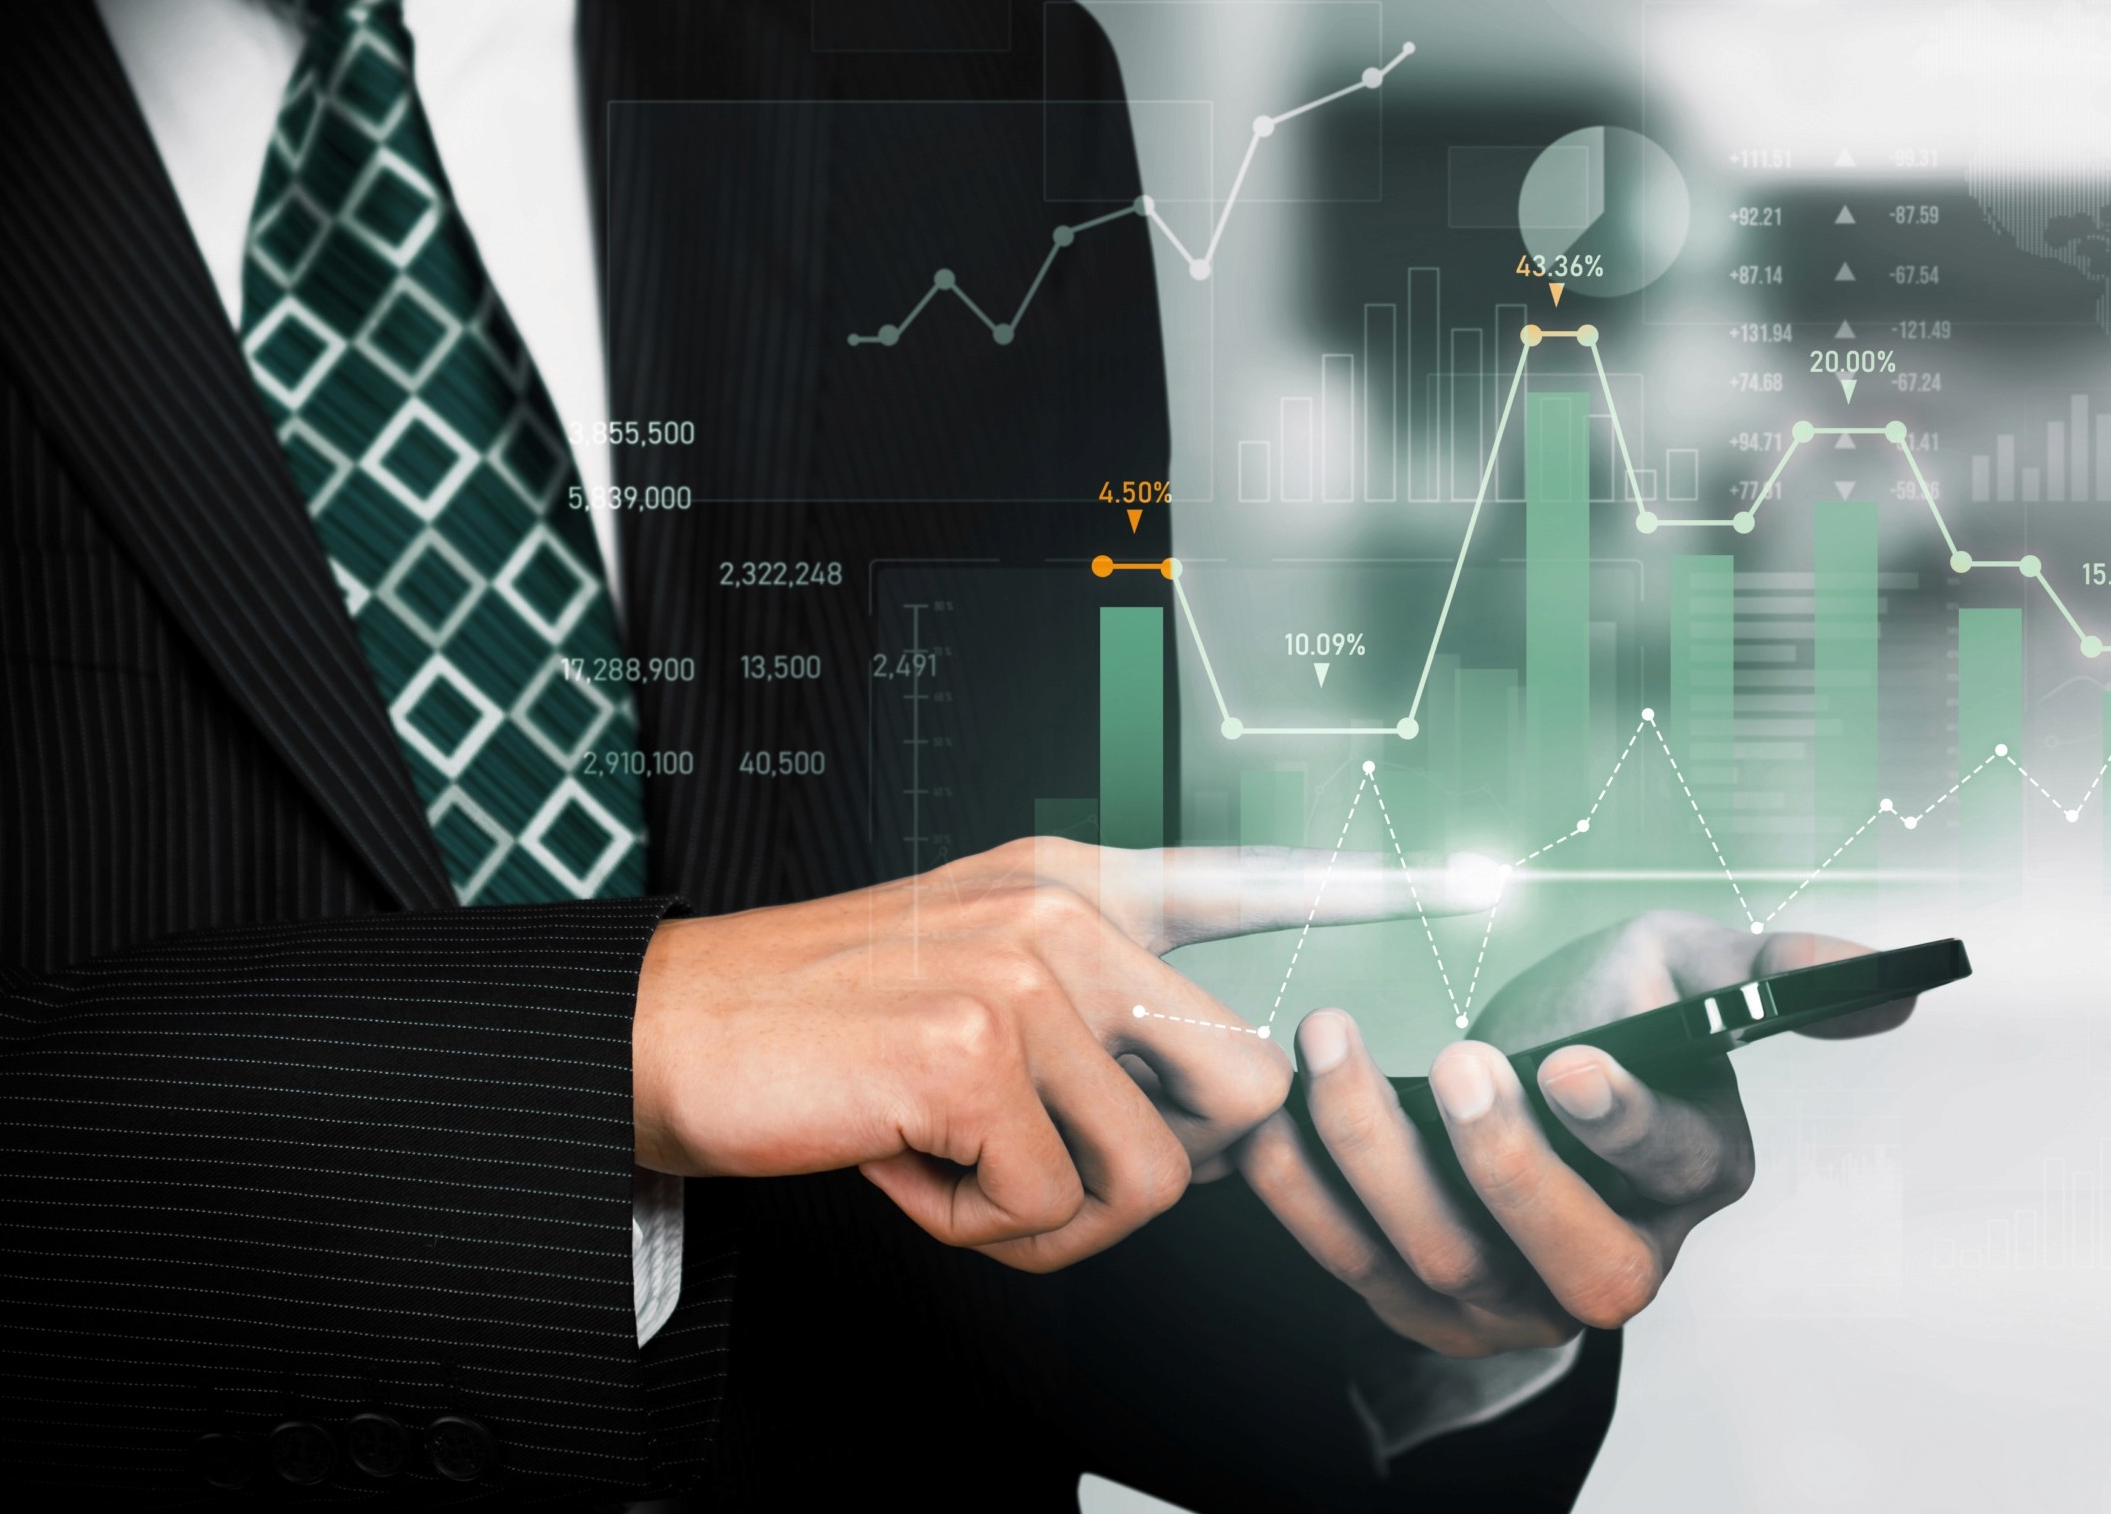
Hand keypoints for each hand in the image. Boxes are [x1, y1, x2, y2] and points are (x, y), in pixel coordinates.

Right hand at [632, 838, 1487, 1271]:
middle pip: (1242, 1082)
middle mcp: (1063, 913)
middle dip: (1166, 1169)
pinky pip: (1048, 1211)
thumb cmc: (818, 1031)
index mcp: (1074, 885)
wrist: (663, 1037)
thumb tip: (1206, 1116)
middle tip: (1050, 1166)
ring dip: (1049, 1215)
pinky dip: (974, 1229)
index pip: (1243, 882)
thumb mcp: (970, 978)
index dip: (1353, 888)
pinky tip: (904, 1166)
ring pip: (1149, 1176)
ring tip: (953, 1161)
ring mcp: (1021, 978)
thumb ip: (1089, 1014)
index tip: (1446, 880)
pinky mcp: (971, 1057)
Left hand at [1236, 912, 1918, 1353]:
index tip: (1570, 1058)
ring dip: (1380, 1156)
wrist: (1506, 1063)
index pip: (1668, 1168)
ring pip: (1448, 1262)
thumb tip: (1897, 982)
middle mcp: (1619, 1257)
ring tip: (1333, 1046)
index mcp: (1695, 1172)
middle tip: (1462, 1061)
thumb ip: (1778, 965)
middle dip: (1510, 1168)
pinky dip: (1306, 1198)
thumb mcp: (1689, 965)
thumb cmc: (1606, 1008)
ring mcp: (1517, 1298)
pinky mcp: (1423, 1307)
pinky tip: (1272, 1119)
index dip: (1621, 1123)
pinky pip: (1354, 1268)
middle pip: (1576, 1262)